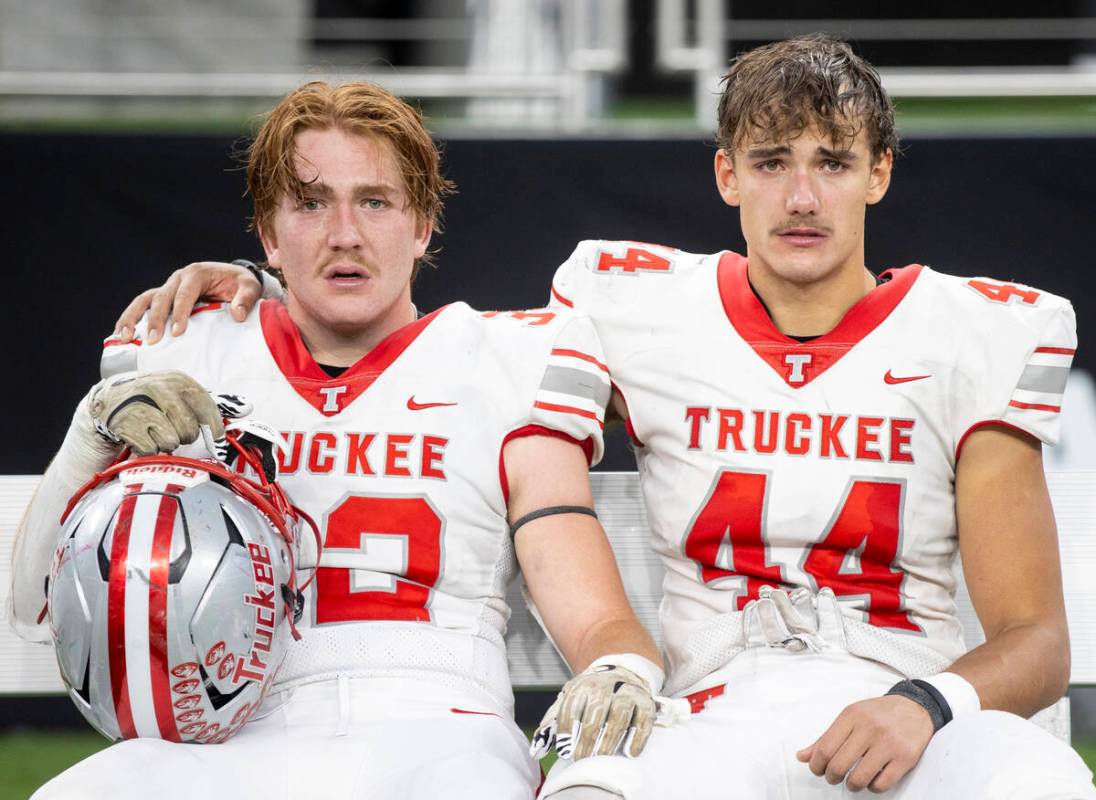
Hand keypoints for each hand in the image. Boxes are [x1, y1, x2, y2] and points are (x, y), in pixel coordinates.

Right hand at [89, 370, 227, 455]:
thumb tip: (247, 408)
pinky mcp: (124, 423)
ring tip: (155, 430)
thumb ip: (211, 403)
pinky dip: (149, 449)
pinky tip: (141, 435)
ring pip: (171, 441)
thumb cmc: (153, 399)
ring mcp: (139, 405)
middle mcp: (158, 388)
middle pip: (189, 429)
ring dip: (166, 443)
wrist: (107, 401)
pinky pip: (150, 449)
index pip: (205, 405)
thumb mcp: (179, 393)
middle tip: (174, 429)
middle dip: (185, 435)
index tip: (217, 437)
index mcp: (177, 379)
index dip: (214, 425)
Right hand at [113, 261, 261, 343]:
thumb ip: (245, 299)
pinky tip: (121, 336)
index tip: (178, 332)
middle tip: (153, 341)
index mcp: (196, 273)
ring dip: (133, 318)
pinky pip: (143, 306)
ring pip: (144, 300)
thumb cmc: (240, 283)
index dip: (180, 312)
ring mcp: (168, 287)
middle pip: (161, 297)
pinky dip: (131, 319)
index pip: (184, 293)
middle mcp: (178, 278)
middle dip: (155, 319)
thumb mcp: (249, 287)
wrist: (233, 278)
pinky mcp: (163, 297)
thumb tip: (237, 315)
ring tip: (125, 338)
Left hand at [531, 663, 656, 760]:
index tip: (564, 750)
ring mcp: (627, 692)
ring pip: (619, 715)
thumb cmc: (591, 694)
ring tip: (601, 756)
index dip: (566, 730)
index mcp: (582, 685)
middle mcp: (605, 685)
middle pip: (595, 713)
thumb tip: (536, 747)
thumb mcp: (570, 699)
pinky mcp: (645, 701)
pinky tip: (630, 752)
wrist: (621, 672)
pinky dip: (638, 737)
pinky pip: (643, 720)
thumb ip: (553, 721)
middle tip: (582, 758)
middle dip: (587, 738)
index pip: (572, 706)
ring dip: (609, 739)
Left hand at [797, 695, 934, 792]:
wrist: (915, 708)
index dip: (816, 765)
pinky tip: (872, 780)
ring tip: (852, 781)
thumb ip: (826, 737)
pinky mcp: (905, 758)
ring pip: (859, 778)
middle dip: (831, 777)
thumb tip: (802, 757)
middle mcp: (869, 728)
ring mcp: (888, 744)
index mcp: (851, 716)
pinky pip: (881, 784)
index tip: (818, 770)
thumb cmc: (878, 714)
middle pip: (839, 765)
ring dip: (851, 785)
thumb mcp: (850, 717)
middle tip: (834, 777)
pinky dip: (872, 788)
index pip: (825, 747)